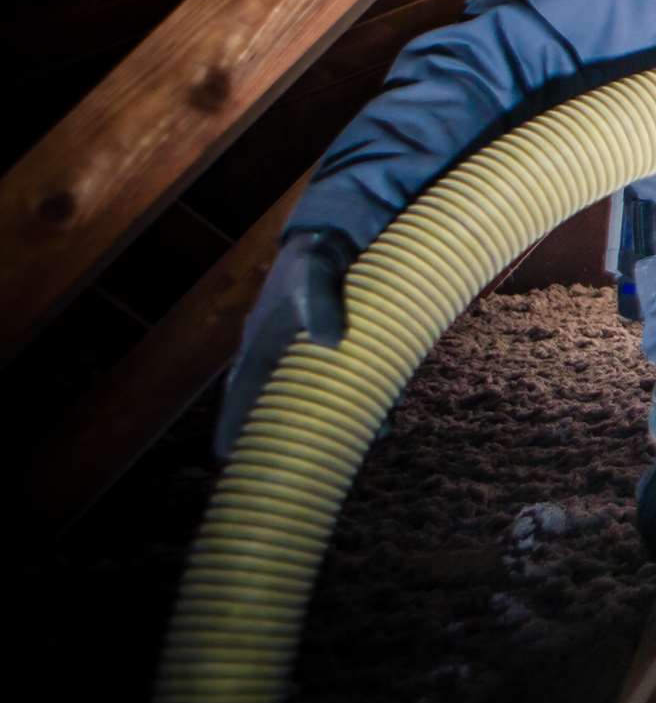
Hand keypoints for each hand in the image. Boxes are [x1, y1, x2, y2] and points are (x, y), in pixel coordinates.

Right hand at [215, 229, 355, 457]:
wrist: (344, 235)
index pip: (241, 388)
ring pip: (315, 396)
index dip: (231, 421)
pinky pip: (347, 381)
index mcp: (263, 339)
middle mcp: (282, 352)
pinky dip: (363, 400)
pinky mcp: (340, 346)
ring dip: (331, 421)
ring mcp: (311, 351)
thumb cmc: (319, 255)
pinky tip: (384, 419)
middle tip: (288, 468)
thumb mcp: (315, 271)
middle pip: (276, 402)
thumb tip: (331, 340)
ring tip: (350, 449)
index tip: (224, 455)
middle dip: (280, 433)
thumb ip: (317, 301)